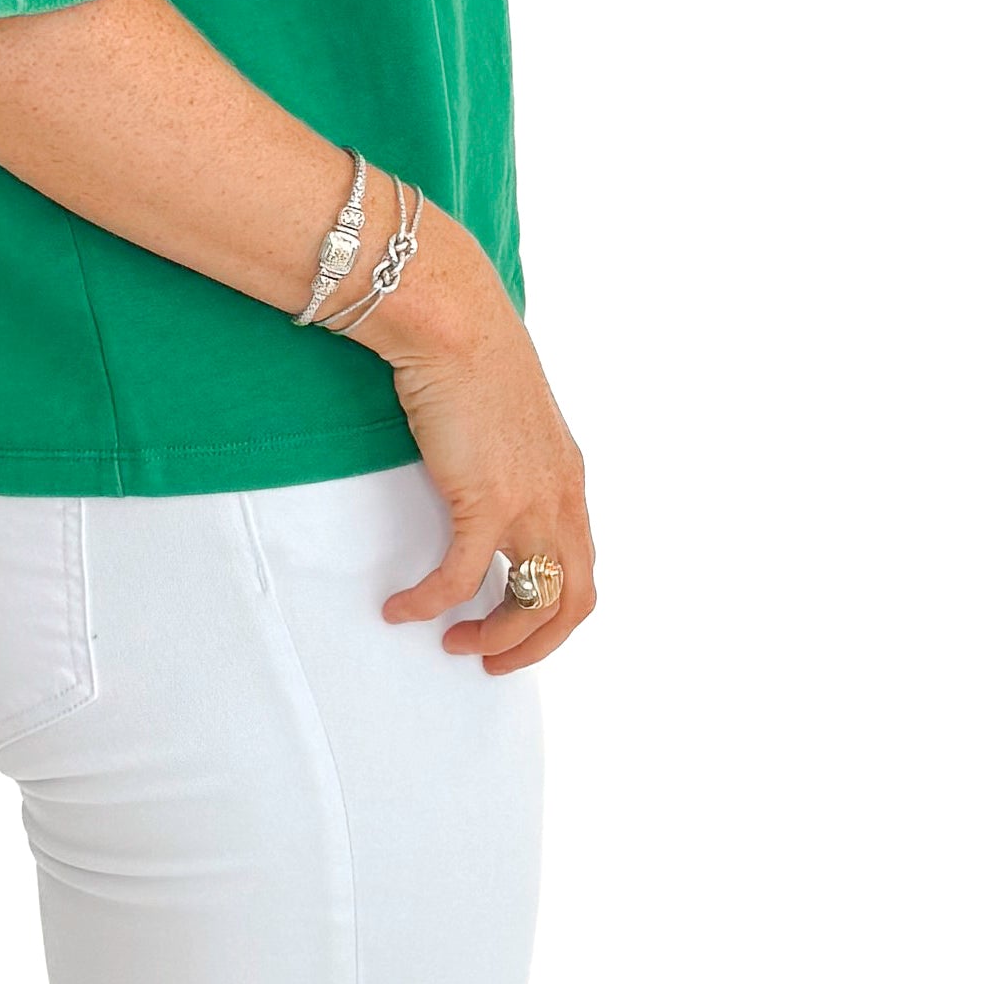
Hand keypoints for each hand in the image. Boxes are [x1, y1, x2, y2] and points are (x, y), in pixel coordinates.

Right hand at [363, 209, 596, 674]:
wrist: (453, 322)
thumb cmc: (468, 358)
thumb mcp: (506, 421)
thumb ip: (507, 463)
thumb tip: (480, 486)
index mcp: (569, 479)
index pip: (583, 568)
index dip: (553, 613)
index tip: (513, 628)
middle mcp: (561, 496)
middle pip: (572, 600)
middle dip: (534, 643)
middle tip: (491, 661)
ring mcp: (529, 501)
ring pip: (529, 601)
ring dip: (493, 637)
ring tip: (452, 642)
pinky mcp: (486, 500)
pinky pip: (462, 578)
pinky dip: (432, 602)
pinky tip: (401, 607)